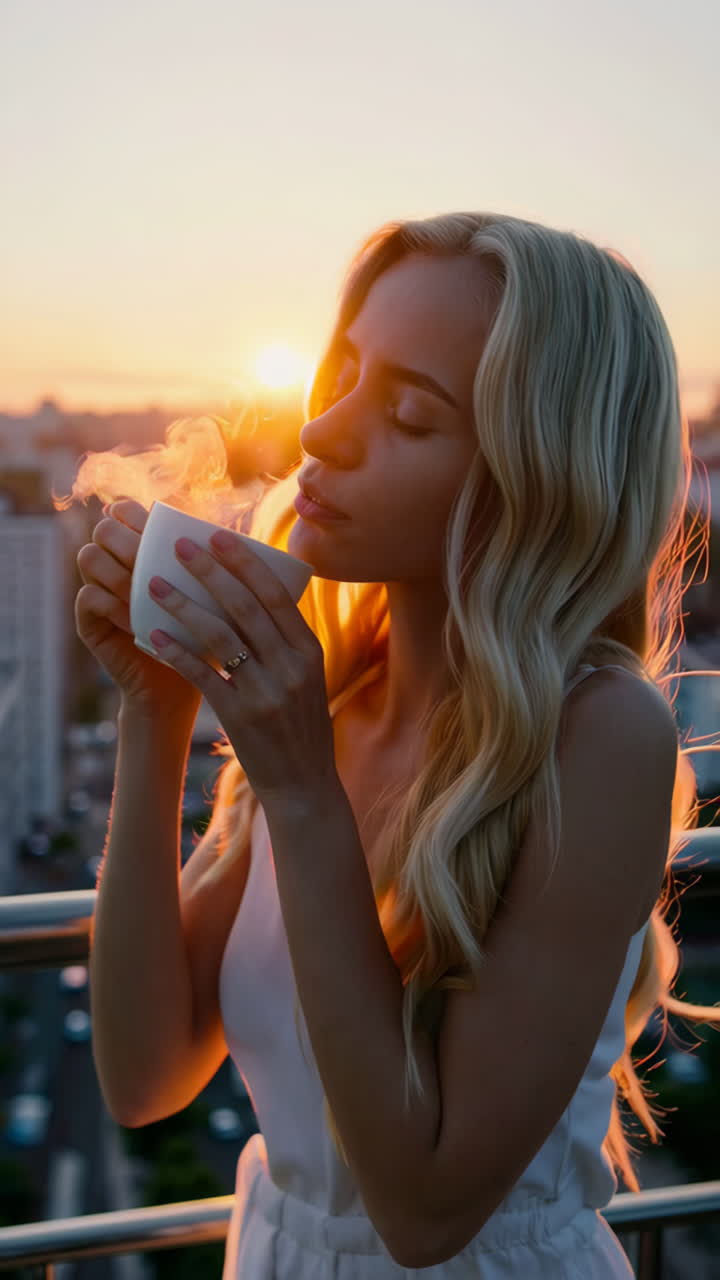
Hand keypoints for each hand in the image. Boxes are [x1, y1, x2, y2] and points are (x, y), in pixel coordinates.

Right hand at [74, 499, 201, 724]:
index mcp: (141, 548)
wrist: (189, 682)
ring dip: (120, 571)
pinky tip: (137, 621)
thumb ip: (214, 563)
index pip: (125, 509)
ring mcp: (99, 589)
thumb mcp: (214, 595)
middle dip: (128, 541)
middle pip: (105, 528)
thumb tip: (230, 534)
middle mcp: (115, 563)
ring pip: (90, 557)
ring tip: (149, 593)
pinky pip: (88, 597)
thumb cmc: (210, 634)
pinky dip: (113, 605)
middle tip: (154, 564)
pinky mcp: (89, 621)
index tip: (168, 534)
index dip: (137, 512)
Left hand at [145, 529, 336, 802]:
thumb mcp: (306, 677)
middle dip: (209, 571)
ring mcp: (267, 692)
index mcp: (309, 650)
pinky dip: (177, 651)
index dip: (244, 562)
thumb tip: (255, 594)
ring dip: (183, 605)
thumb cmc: (301, 726)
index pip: (275, 594)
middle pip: (244, 606)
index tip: (218, 536)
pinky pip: (203, 675)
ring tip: (153, 585)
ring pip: (219, 635)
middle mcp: (291, 666)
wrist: (305, 784)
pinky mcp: (242, 717)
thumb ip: (286, 641)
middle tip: (178, 547)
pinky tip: (153, 634)